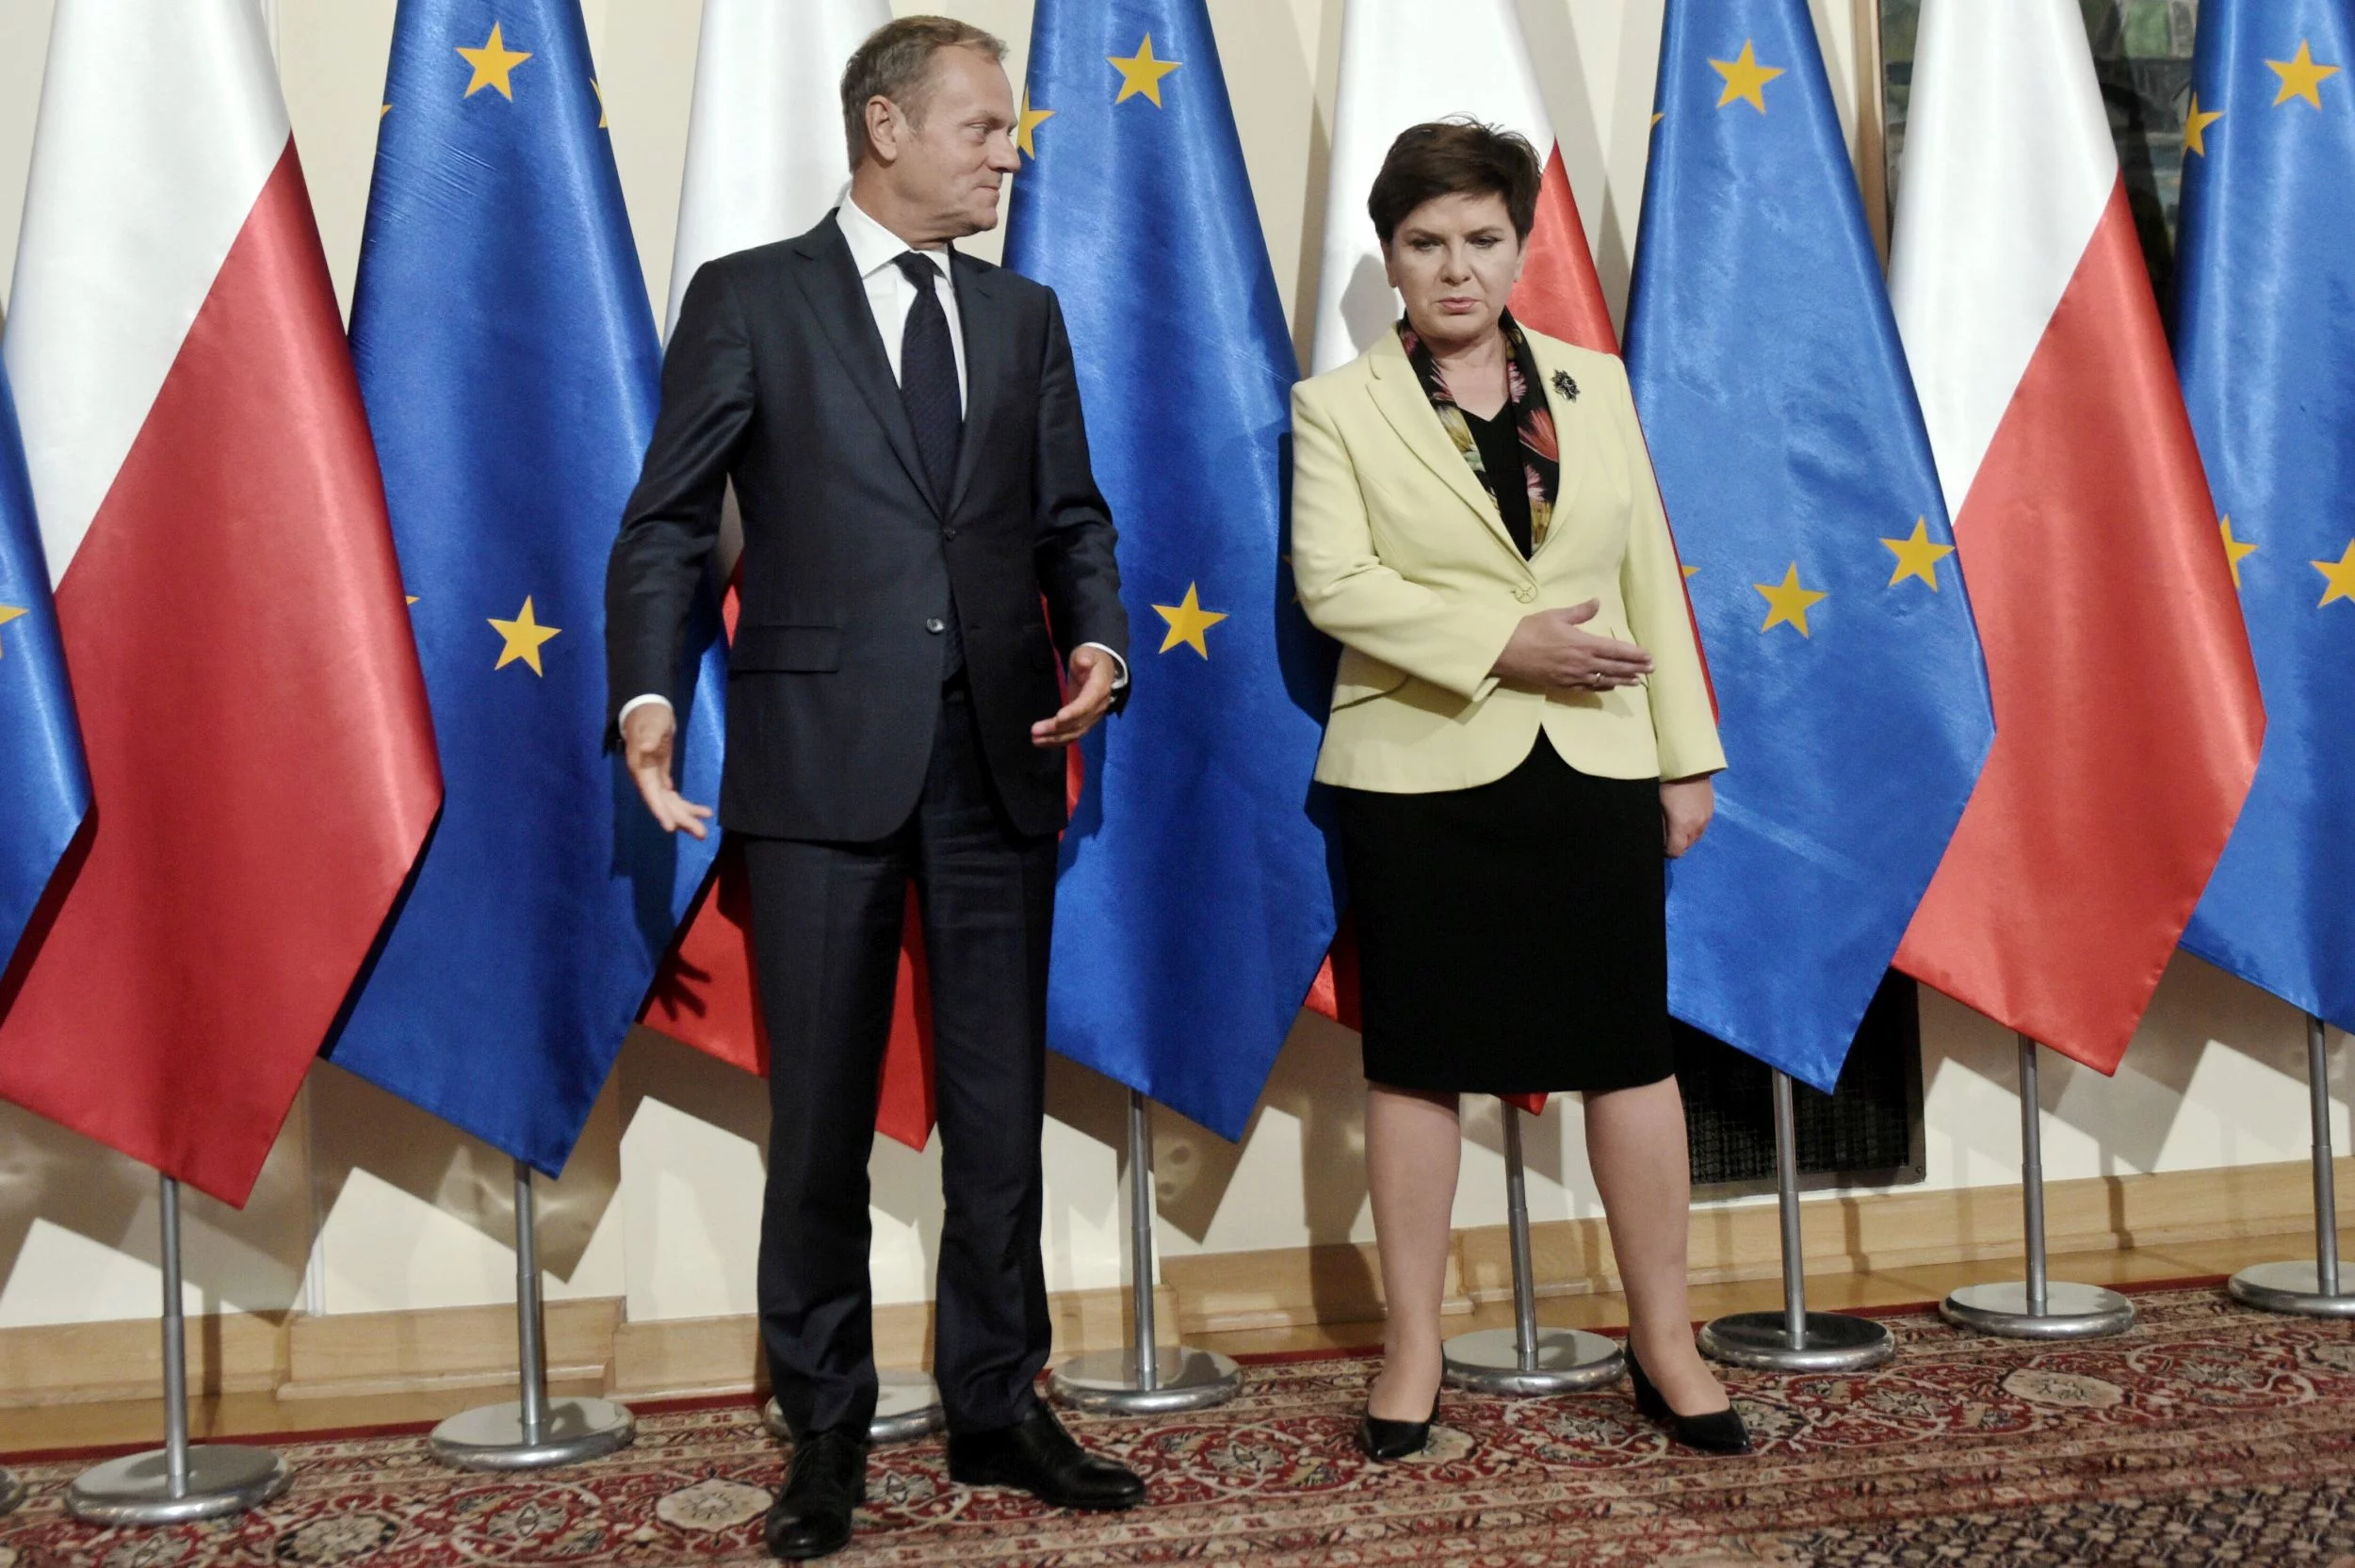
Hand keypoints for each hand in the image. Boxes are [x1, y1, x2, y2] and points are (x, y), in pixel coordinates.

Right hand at [622, 702, 713, 838]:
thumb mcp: (652, 723)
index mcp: (640, 769)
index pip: (651, 794)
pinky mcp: (661, 777)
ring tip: (704, 829)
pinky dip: (687, 805)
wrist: (648, 712)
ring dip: (686, 817)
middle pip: (663, 805)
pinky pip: (673, 797)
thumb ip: (650, 736)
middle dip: (680, 819)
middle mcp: (645, 779)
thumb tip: (646, 747)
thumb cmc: (650, 717)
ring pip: (669, 804)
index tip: (670, 828)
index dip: (660, 811)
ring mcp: (654, 779)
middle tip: (701, 834)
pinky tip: (703, 812)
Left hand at [1032, 644, 1117, 746]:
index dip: (1073, 712)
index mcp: (1099, 689)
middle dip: (1057, 728)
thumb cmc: (1092, 659)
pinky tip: (1042, 742)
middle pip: (1078, 722)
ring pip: (1075, 733)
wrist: (1102, 670)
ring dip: (1055, 738)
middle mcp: (1098, 707)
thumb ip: (1085, 657)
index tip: (1058, 718)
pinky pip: (1072, 735)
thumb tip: (1084, 662)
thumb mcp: (1088, 653)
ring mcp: (1092, 717)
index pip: (1086, 704)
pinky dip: (1058, 741)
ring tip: (1035, 740)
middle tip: (1035, 731)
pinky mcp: (1084, 722)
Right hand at [1491, 600, 1653, 690]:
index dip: (1635, 654)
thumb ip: (1580, 611)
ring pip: (1605, 680)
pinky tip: (1611, 686)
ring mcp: (1574, 677)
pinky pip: (1589, 688)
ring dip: (1624, 680)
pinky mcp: (1564, 685)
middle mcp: (1583, 663)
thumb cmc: (1530, 630)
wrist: (1507, 653)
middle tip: (1651, 670)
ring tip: (1638, 682)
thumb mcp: (1556, 615)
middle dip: (1636, 668)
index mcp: (1584, 643)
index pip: (1617, 650)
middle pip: (1616, 667)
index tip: (1649, 656)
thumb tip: (1597, 602)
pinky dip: (1603, 687)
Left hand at [1661, 776, 1713, 857]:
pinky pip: (1702, 826)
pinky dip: (1693, 826)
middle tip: (1665, 834)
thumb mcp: (1656, 804)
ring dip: (1685, 836)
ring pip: (1695, 837)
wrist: (1688, 762)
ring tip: (1675, 824)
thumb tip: (1658, 838)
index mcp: (1683, 825)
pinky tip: (1685, 816)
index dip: (1666, 850)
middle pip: (1687, 846)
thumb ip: (1659, 824)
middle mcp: (1697, 825)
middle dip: (1676, 843)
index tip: (1659, 844)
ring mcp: (1707, 817)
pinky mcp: (1711, 809)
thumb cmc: (1666, 782)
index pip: (1676, 851)